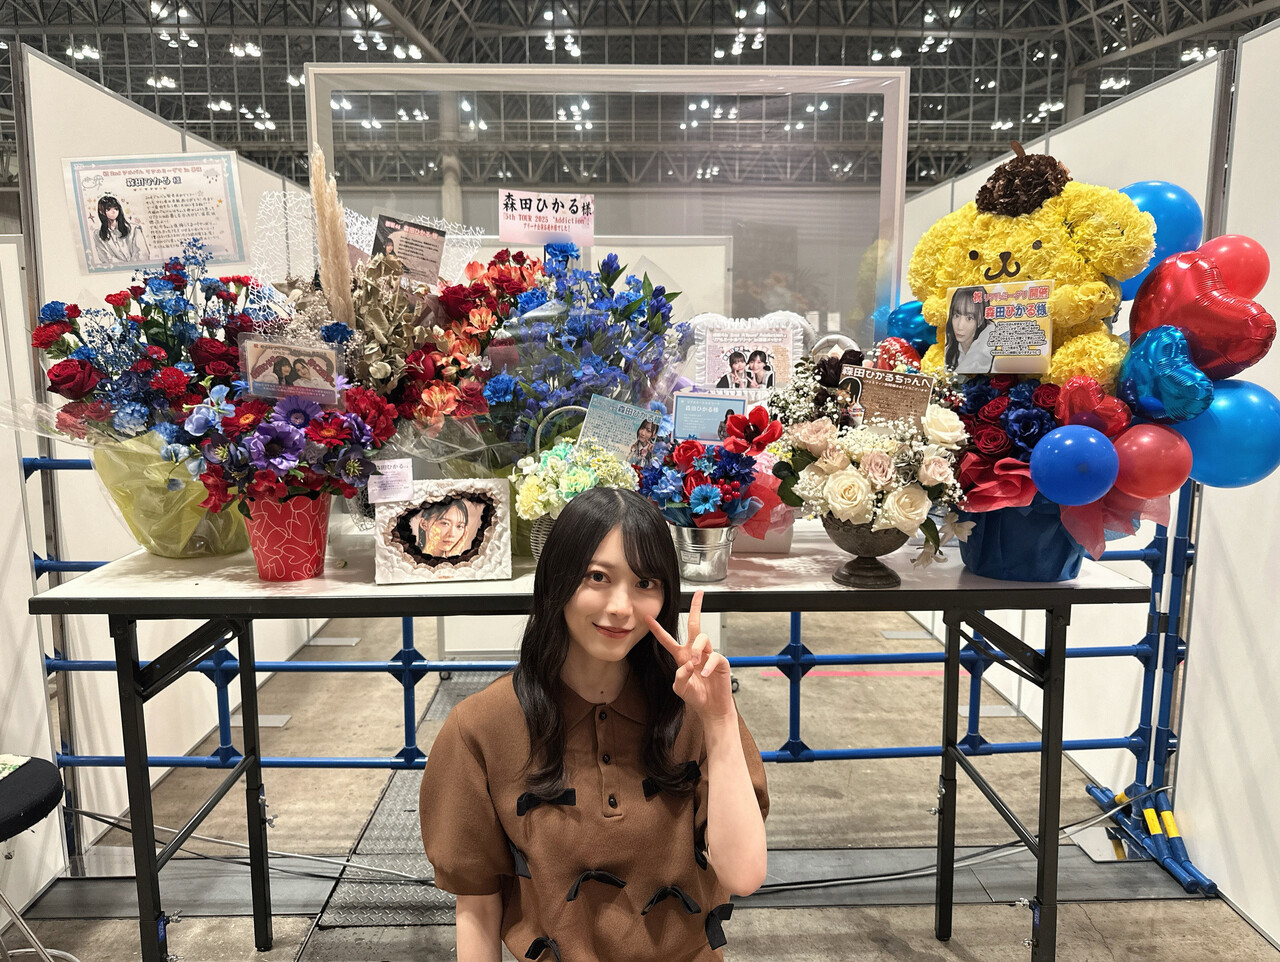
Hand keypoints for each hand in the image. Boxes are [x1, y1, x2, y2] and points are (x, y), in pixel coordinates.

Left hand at [645, 591, 735, 722]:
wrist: (712, 708)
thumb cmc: (696, 697)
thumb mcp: (680, 689)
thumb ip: (680, 677)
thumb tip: (689, 664)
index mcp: (682, 656)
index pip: (667, 640)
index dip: (657, 629)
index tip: (648, 618)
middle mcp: (695, 652)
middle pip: (694, 624)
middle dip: (696, 608)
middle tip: (698, 594)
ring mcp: (709, 655)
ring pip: (703, 638)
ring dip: (697, 649)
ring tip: (695, 663)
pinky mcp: (720, 661)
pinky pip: (714, 656)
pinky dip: (708, 665)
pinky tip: (705, 674)